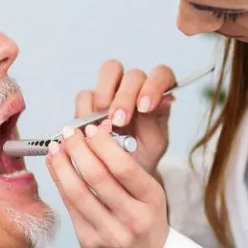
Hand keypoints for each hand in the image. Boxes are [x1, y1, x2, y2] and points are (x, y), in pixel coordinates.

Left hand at [47, 120, 168, 247]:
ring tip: (55, 147)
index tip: (91, 128)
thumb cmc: (146, 221)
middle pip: (96, 177)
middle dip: (77, 149)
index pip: (123, 166)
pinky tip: (56, 168)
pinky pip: (70, 208)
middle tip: (69, 132)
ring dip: (61, 165)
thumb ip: (126, 168)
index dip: (102, 143)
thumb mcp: (149, 194)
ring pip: (77, 193)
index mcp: (152, 200)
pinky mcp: (89, 244)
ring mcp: (109, 234)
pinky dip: (59, 183)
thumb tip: (96, 133)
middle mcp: (132, 219)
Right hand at [76, 60, 175, 176]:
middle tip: (119, 121)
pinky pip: (85, 95)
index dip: (154, 85)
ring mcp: (113, 92)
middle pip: (132, 75)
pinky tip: (91, 129)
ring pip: (109, 73)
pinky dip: (86, 111)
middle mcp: (136, 89)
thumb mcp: (153, 145)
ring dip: (105, 99)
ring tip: (105, 126)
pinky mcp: (90, 102)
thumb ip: (154, 123)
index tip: (145, 107)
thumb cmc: (142, 157)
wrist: (119, 175)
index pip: (161, 74)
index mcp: (157, 96)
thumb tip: (161, 101)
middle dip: (125, 97)